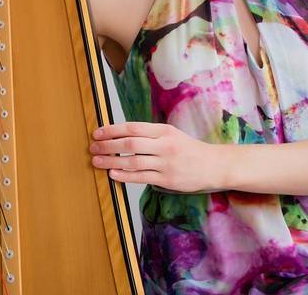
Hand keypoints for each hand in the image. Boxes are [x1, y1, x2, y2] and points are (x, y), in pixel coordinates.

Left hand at [88, 122, 227, 192]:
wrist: (215, 165)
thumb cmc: (188, 149)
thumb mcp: (170, 134)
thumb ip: (149, 135)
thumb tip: (120, 136)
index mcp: (163, 131)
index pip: (132, 128)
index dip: (112, 130)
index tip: (97, 133)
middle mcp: (164, 145)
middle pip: (130, 144)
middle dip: (108, 145)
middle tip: (93, 147)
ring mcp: (166, 163)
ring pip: (133, 161)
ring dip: (111, 161)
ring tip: (97, 161)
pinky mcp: (168, 180)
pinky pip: (142, 177)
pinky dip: (125, 175)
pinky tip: (112, 173)